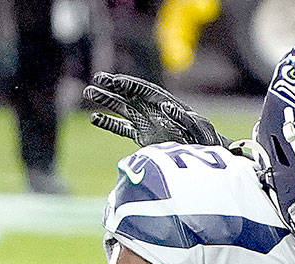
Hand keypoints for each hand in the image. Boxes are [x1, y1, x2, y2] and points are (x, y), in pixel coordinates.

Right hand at [82, 72, 226, 147]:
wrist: (206, 153)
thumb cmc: (205, 138)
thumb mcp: (199, 126)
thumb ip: (183, 116)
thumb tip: (167, 106)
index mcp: (165, 104)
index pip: (143, 90)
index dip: (129, 84)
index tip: (113, 79)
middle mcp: (153, 110)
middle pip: (129, 95)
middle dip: (113, 88)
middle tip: (96, 80)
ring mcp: (146, 123)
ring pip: (122, 109)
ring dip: (106, 101)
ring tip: (88, 92)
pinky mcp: (143, 136)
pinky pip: (123, 128)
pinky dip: (110, 123)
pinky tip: (95, 118)